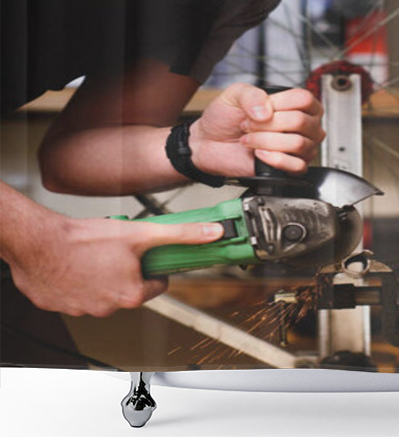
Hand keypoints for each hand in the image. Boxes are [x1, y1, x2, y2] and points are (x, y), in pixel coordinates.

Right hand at [8, 215, 223, 317]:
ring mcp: (82, 310)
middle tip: (118, 249)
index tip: (145, 254)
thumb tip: (213, 233)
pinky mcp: (59, 306)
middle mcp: (109, 308)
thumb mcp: (143, 232)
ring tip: (95, 254)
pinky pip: (76, 294)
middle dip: (128, 268)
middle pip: (130, 287)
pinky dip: (78, 280)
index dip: (154, 266)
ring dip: (103, 274)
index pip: (157, 284)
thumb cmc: (88, 240)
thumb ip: (182, 234)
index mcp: (132, 294)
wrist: (41, 243)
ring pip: (103, 290)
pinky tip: (76, 263)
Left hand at [191, 83, 324, 175]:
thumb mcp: (235, 95)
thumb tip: (267, 112)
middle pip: (301, 121)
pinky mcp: (293, 168)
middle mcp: (305, 125)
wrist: (211, 143)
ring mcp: (302, 147)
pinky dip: (275, 159)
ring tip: (250, 139)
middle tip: (249, 125)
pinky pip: (297, 166)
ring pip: (298, 144)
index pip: (303, 100)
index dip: (279, 103)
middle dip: (268, 124)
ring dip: (266, 141)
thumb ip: (252, 94)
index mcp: (297, 104)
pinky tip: (260, 154)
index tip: (259, 108)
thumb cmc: (227, 118)